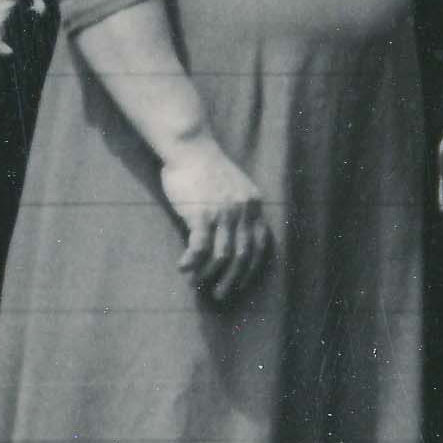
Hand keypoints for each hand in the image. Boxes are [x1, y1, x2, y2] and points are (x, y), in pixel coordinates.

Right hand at [153, 139, 275, 306]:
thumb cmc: (208, 169)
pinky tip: (182, 268)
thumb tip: (234, 238)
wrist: (190, 148)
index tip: (241, 282)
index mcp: (253, 205)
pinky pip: (198, 247)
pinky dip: (191, 262)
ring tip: (197, 285)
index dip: (252, 268)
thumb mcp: (234, 188)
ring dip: (209, 275)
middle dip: (233, 279)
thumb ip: (238, 210)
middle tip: (221, 295)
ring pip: (221, 255)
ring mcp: (222, 212)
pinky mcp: (200, 213)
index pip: (260, 244)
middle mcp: (242, 210)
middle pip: (243, 255)